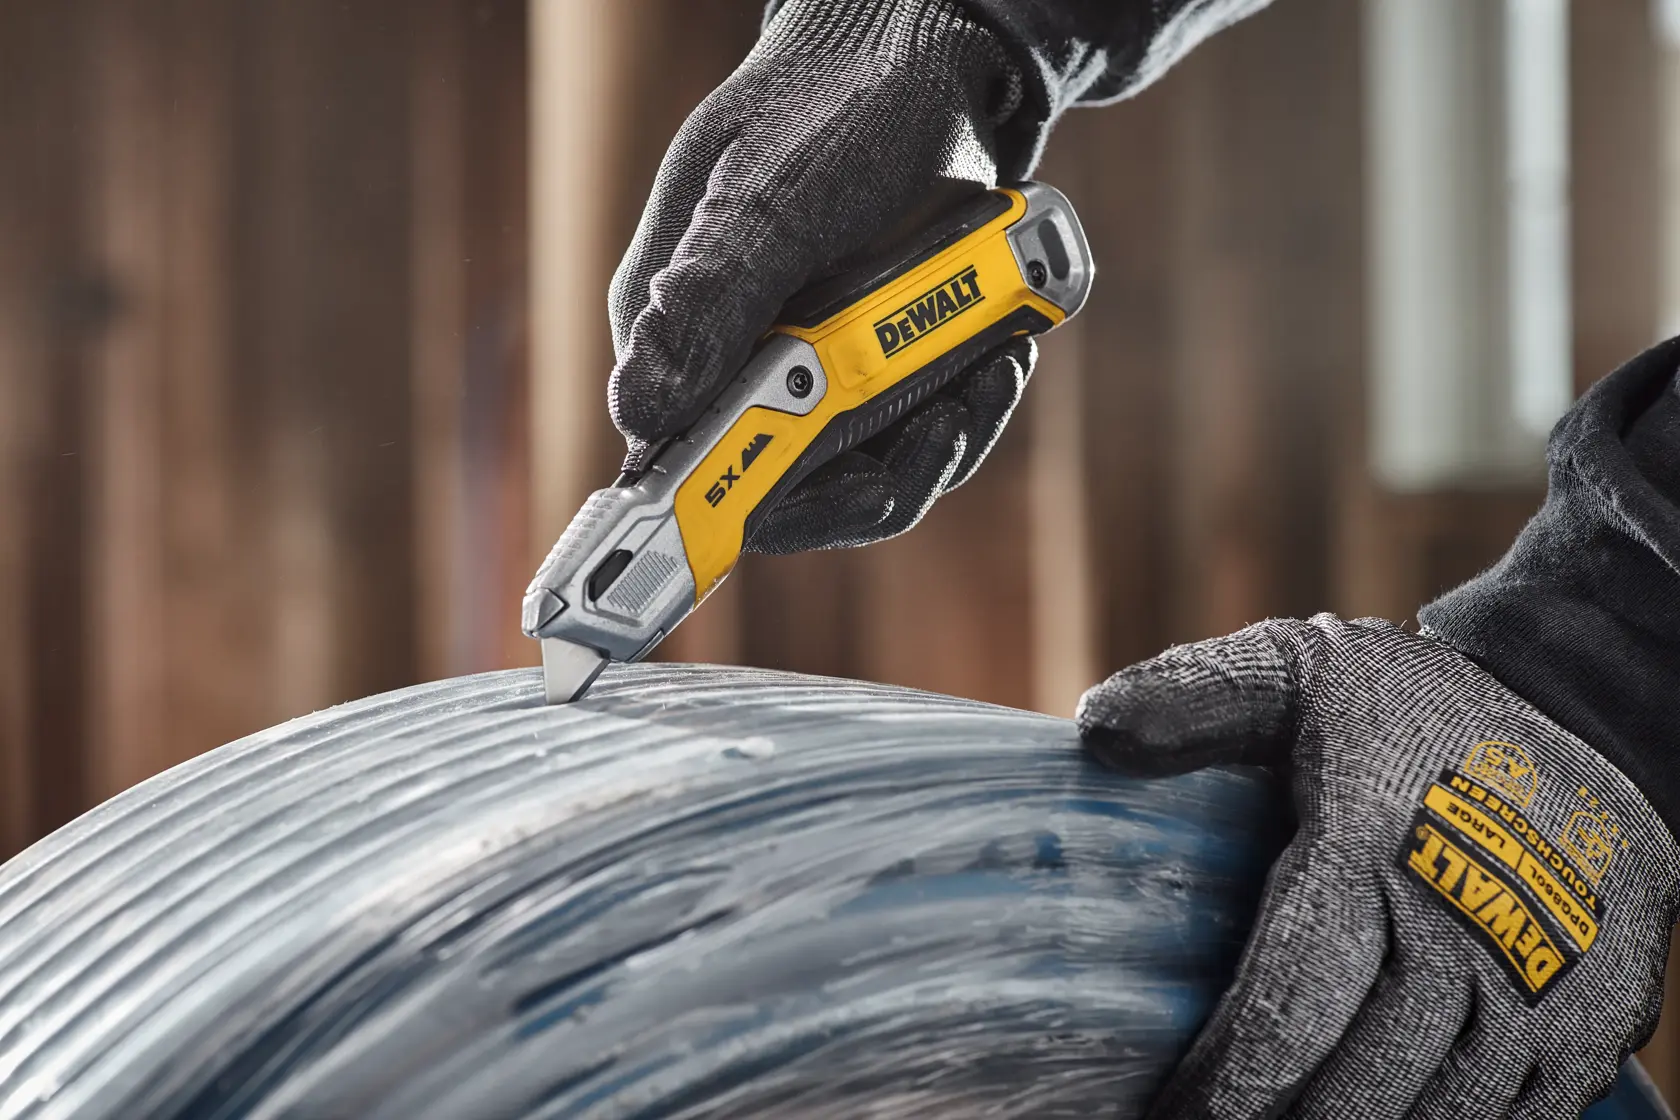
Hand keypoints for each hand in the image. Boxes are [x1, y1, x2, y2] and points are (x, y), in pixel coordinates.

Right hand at [609, 0, 1035, 552]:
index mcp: (679, 333)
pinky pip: (917, 430)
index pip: (686, 465)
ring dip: (940, 436)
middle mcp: (738, 365)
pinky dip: (964, 406)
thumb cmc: (835, 108)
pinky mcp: (875, 367)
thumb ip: (712, 301)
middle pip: (794, 488)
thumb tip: (639, 415)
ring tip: (991, 366)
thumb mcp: (769, 199)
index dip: (738, 511)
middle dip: (882, 470)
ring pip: (870, 468)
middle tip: (950, 418)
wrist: (930, 58)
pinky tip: (998, 356)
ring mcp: (813, 372)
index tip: (826, 506)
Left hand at [1077, 615, 1679, 1118]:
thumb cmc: (1406, 704)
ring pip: (1446, 1113)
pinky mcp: (1598, 1017)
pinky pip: (1523, 1114)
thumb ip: (1196, 698)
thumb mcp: (1296, 668)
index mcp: (1372, 843)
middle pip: (1363, 1080)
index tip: (1169, 1117)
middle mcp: (1464, 920)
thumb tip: (1095, 731)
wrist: (1585, 710)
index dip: (1225, 1082)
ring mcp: (1544, 979)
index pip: (1289, 1002)